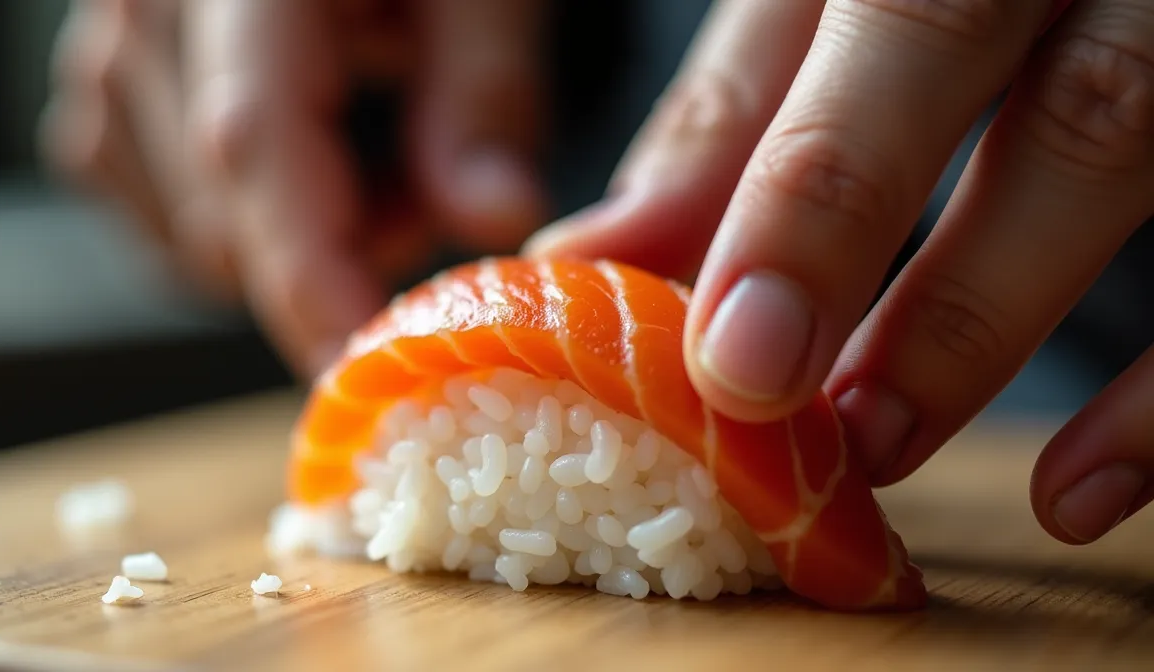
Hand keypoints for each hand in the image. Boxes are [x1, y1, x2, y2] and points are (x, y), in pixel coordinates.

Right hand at [41, 0, 547, 377]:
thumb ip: (486, 93)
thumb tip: (496, 220)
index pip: (252, 148)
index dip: (313, 278)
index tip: (375, 375)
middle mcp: (142, 13)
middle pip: (222, 219)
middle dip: (341, 253)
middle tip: (437, 193)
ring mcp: (106, 51)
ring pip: (188, 236)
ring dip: (296, 241)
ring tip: (377, 154)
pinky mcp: (100, 85)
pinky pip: (157, 214)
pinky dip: (244, 223)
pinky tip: (309, 156)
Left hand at [526, 0, 1153, 544]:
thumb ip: (736, 111)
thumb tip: (592, 259)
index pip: (870, 15)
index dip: (791, 186)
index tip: (716, 346)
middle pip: (983, 50)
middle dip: (858, 227)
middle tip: (766, 391)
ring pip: (1122, 136)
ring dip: (984, 316)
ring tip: (876, 440)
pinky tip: (1077, 495)